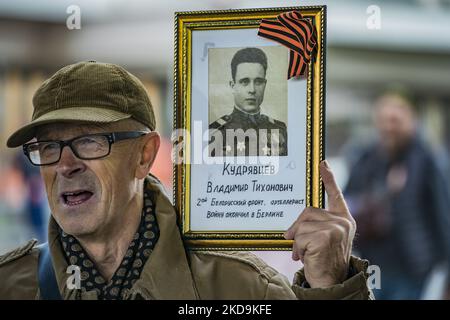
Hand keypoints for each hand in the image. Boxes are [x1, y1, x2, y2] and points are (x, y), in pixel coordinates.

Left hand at [284, 160, 355, 287]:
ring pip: (302, 225)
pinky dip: (297, 249)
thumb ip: (316, 225)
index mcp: (343, 219)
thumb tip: (296, 223)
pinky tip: (306, 257)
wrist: (330, 283)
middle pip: (307, 212)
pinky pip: (300, 236)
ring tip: (305, 253)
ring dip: (297, 242)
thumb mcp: (322, 239)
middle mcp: (343, 222)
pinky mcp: (327, 236)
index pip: (335, 194)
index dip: (328, 178)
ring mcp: (336, 228)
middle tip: (296, 244)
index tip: (321, 162)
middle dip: (297, 228)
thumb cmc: (323, 260)